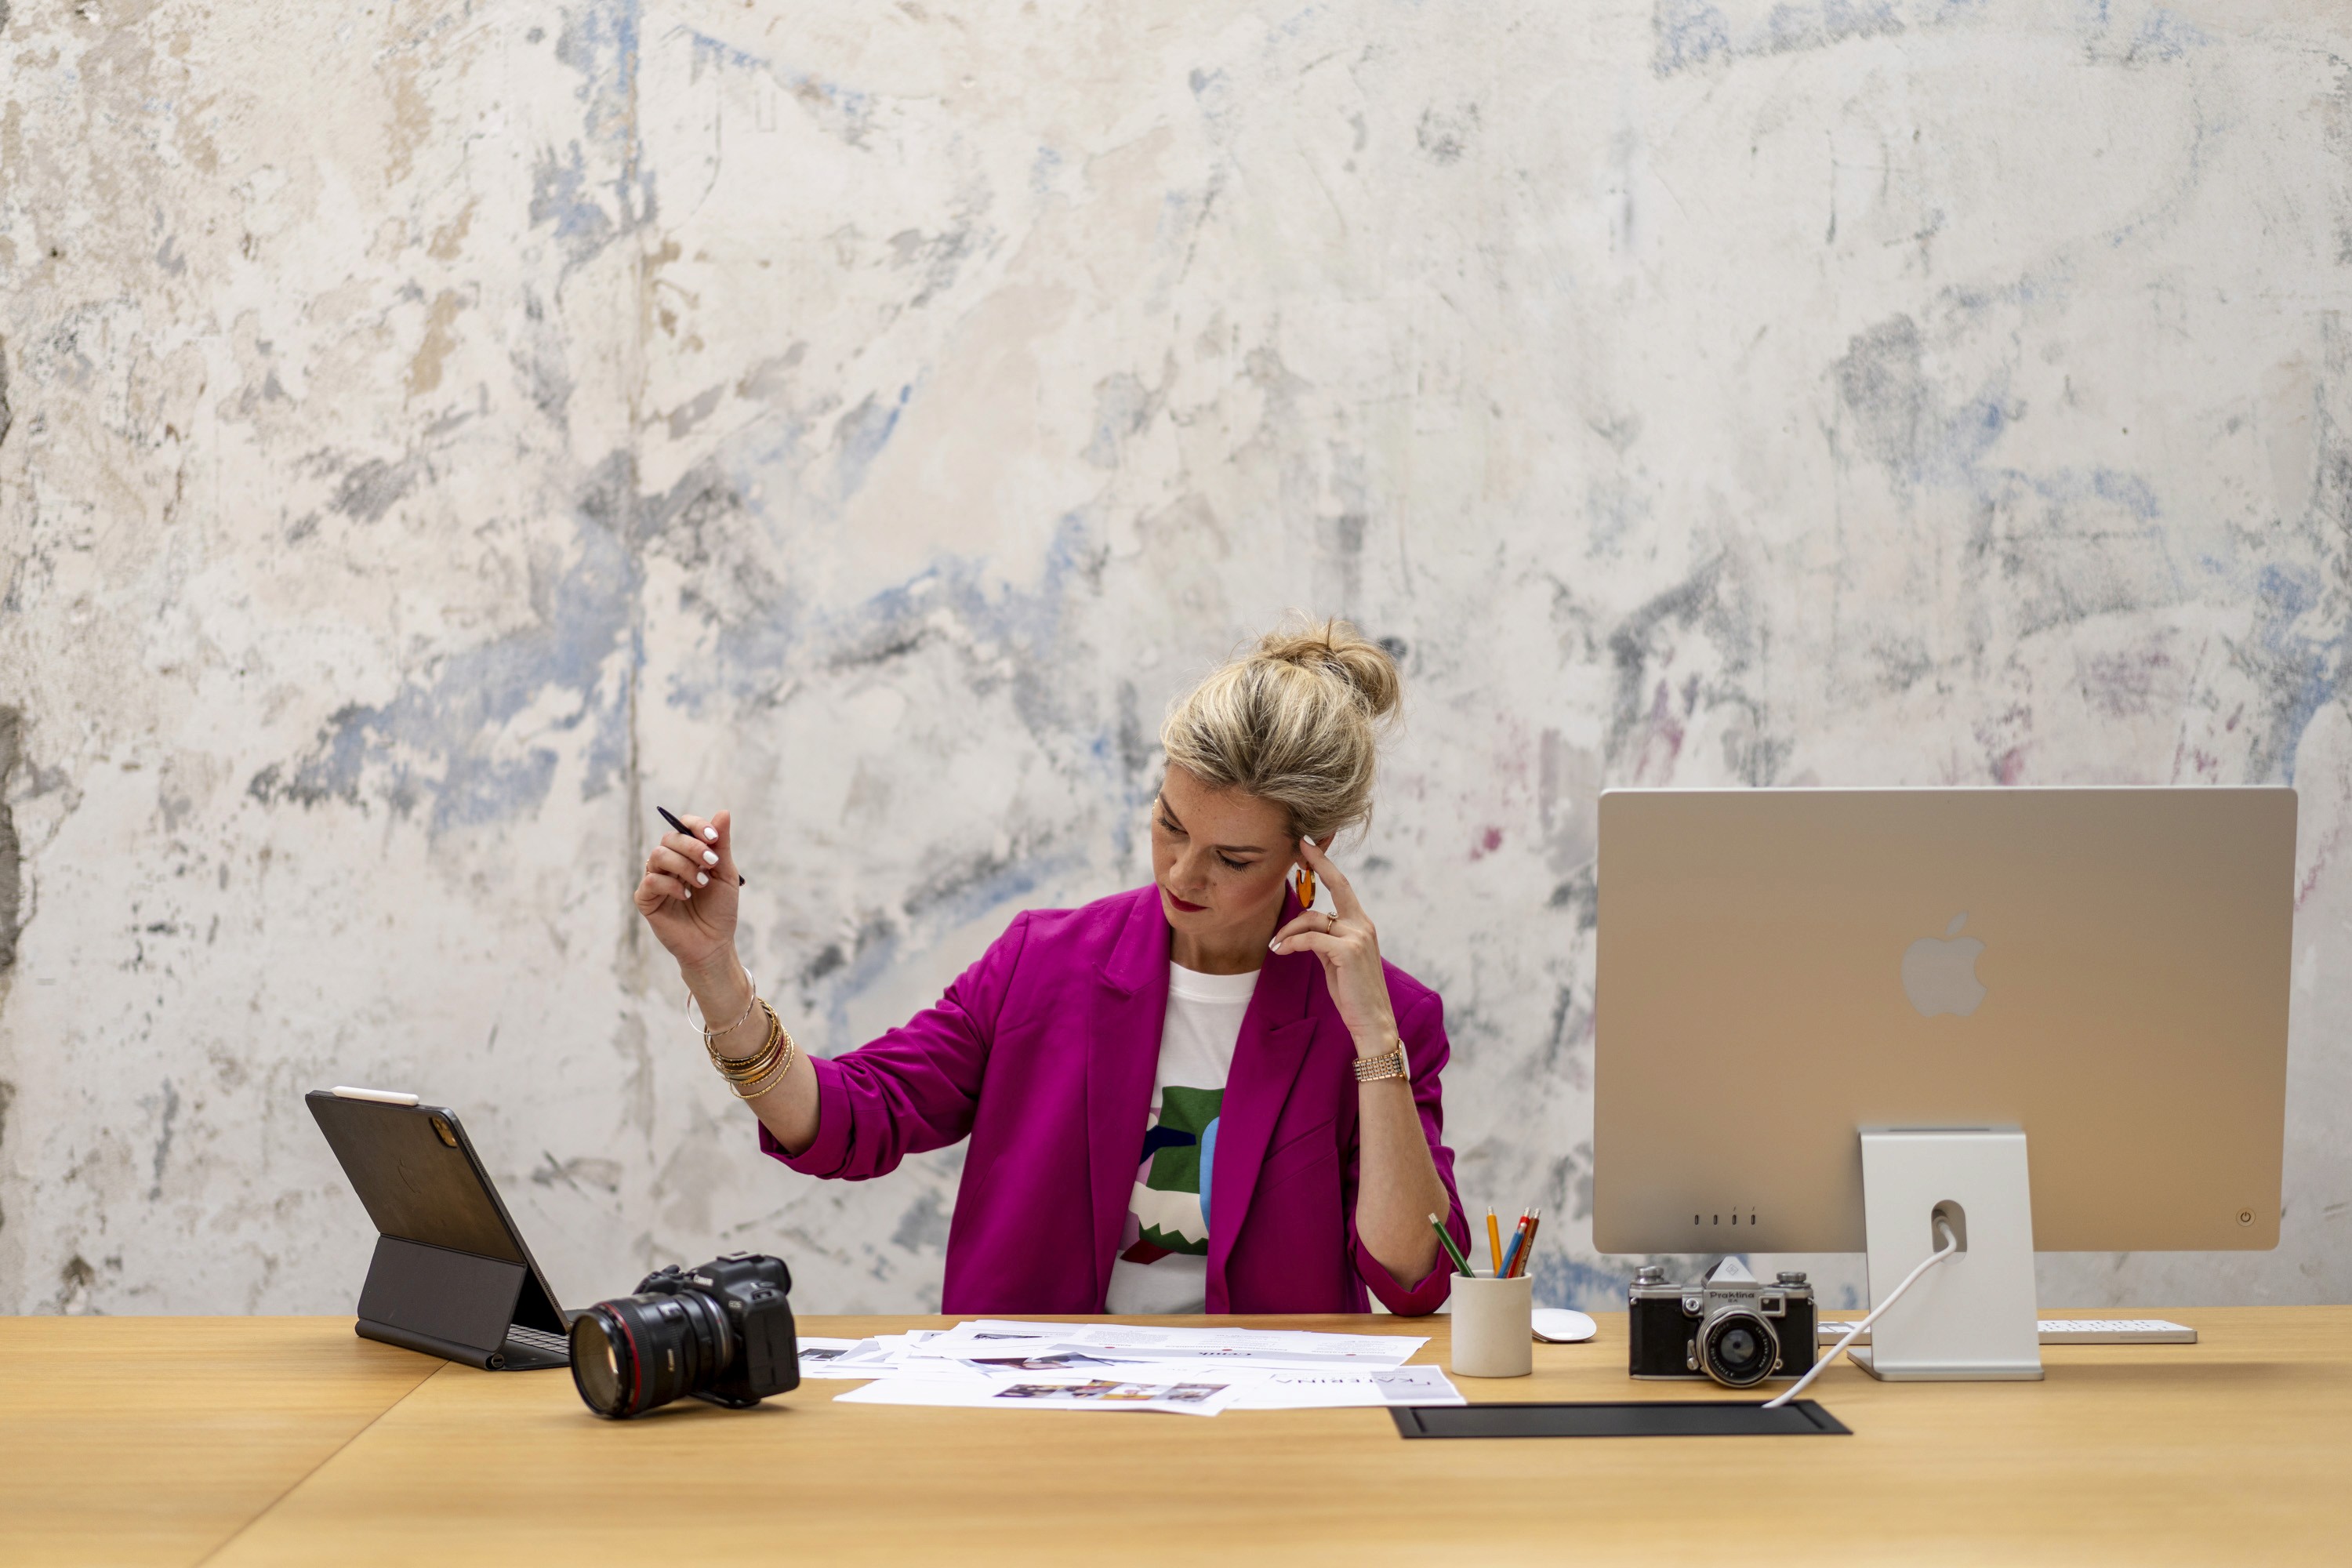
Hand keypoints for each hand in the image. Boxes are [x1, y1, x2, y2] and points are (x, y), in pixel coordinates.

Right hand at [634, 808, 741, 978]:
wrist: (714, 944)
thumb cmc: (720, 909)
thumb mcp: (725, 873)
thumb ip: (721, 844)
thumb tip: (724, 812)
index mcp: (687, 854)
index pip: (683, 827)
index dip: (696, 826)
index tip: (713, 838)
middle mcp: (668, 864)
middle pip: (670, 838)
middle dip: (693, 847)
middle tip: (711, 863)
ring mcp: (656, 880)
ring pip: (658, 855)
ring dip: (684, 865)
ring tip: (702, 882)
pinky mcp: (646, 900)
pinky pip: (651, 881)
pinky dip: (671, 885)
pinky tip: (686, 896)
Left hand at [1268, 838, 1398, 1054]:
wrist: (1372, 1022)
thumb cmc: (1353, 994)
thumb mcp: (1336, 962)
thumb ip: (1325, 941)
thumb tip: (1305, 931)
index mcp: (1362, 925)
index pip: (1343, 888)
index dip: (1326, 865)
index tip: (1310, 846)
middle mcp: (1363, 925)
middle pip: (1337, 886)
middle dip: (1319, 864)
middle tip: (1298, 850)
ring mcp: (1358, 936)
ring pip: (1313, 918)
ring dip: (1289, 930)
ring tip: (1276, 945)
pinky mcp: (1348, 951)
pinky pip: (1310, 939)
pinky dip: (1292, 943)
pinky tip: (1281, 951)